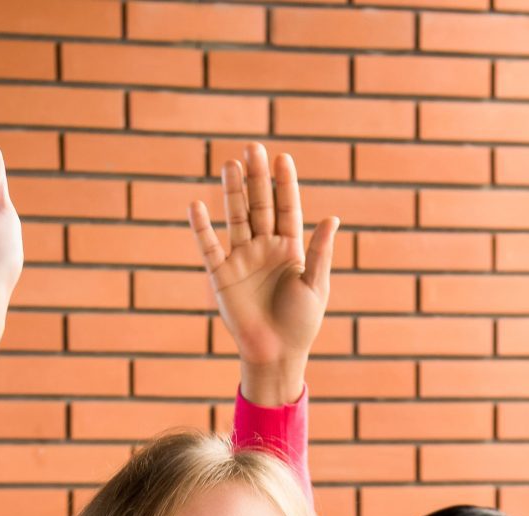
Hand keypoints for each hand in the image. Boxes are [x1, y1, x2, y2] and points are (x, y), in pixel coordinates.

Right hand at [189, 142, 337, 407]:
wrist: (275, 354)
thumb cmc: (301, 324)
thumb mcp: (316, 286)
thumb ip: (320, 252)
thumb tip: (333, 218)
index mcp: (291, 249)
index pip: (287, 208)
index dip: (284, 184)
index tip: (283, 158)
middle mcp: (265, 248)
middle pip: (259, 205)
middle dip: (257, 178)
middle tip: (253, 148)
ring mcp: (242, 259)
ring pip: (236, 218)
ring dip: (232, 192)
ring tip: (230, 164)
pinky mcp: (221, 276)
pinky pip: (209, 247)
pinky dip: (201, 228)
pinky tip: (196, 206)